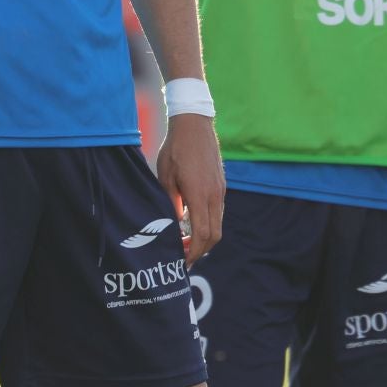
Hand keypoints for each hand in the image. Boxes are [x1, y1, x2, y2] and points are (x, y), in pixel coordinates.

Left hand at [156, 113, 224, 265]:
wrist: (194, 124)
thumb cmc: (175, 149)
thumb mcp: (166, 178)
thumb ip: (171, 204)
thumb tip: (174, 226)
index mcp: (200, 195)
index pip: (202, 234)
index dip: (193, 252)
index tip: (182, 261)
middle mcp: (215, 195)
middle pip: (214, 235)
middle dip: (200, 250)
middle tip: (183, 257)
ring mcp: (220, 190)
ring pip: (218, 224)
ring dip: (205, 238)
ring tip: (186, 242)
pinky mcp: (221, 185)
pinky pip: (217, 212)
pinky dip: (207, 223)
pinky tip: (192, 222)